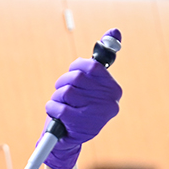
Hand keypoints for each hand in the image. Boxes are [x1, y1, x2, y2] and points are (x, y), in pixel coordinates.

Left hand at [42, 31, 122, 168]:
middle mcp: (109, 102)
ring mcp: (96, 115)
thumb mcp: (91, 82)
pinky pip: (58, 106)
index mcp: (114, 90)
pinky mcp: (80, 125)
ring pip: (66, 92)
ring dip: (57, 97)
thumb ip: (103, 57)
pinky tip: (57, 115)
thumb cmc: (79, 105)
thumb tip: (115, 30)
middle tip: (64, 93)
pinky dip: (52, 108)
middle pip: (76, 77)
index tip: (73, 74)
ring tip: (62, 105)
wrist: (69, 138)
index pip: (90, 66)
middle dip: (63, 83)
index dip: (75, 68)